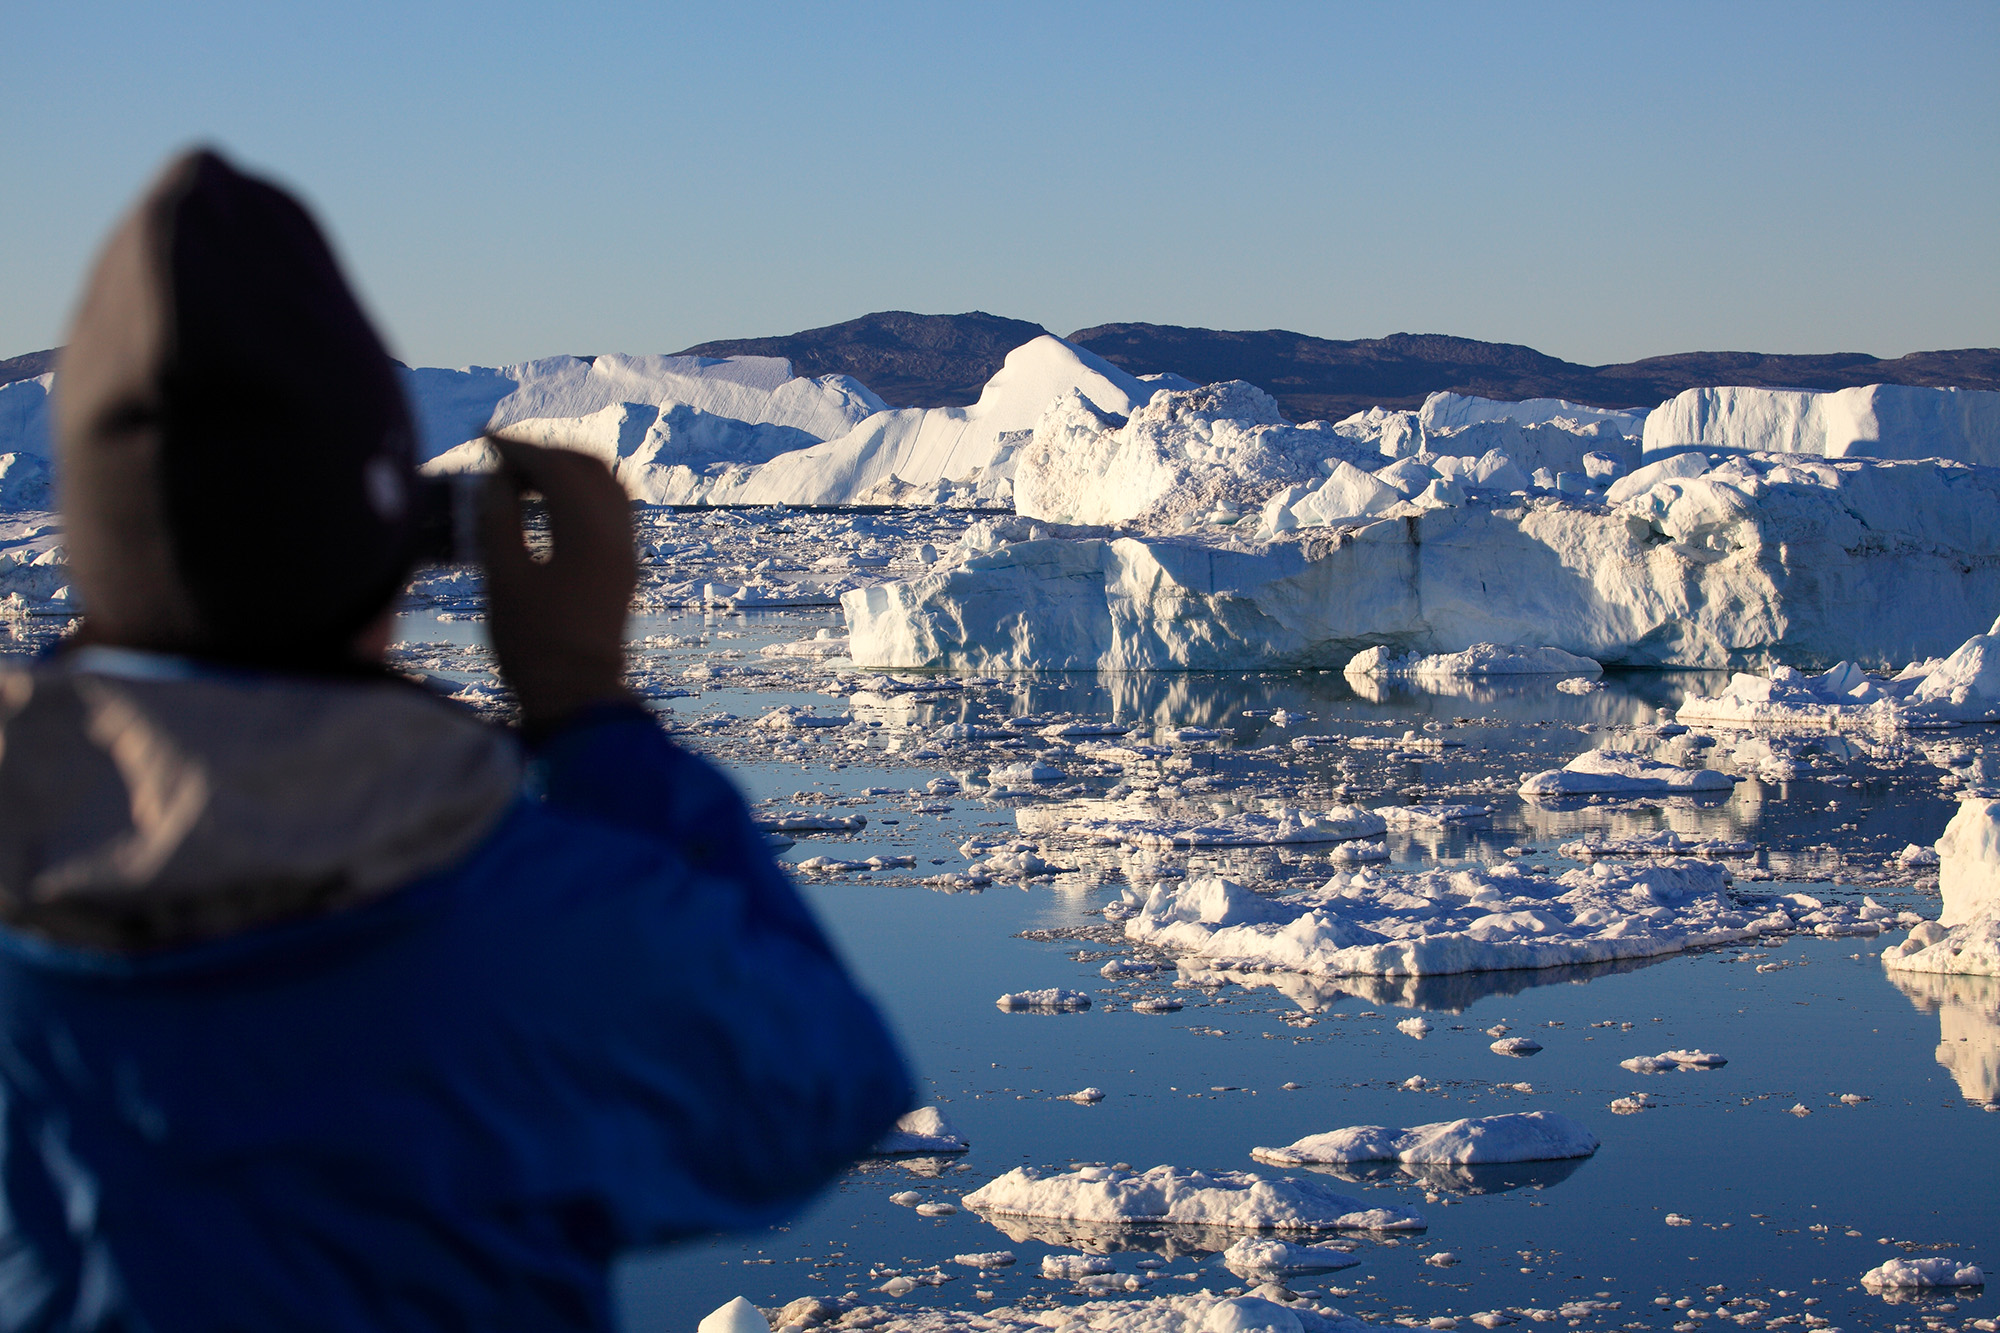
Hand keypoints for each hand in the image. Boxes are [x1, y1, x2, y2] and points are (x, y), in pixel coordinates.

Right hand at [479, 435, 636, 731]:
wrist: (576, 695)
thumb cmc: (532, 644)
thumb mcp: (502, 580)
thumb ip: (498, 521)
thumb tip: (495, 479)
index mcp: (588, 535)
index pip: (556, 468)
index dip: (517, 448)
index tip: (483, 439)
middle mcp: (618, 535)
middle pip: (588, 467)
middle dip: (544, 452)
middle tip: (501, 456)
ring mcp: (627, 551)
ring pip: (606, 484)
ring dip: (567, 469)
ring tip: (523, 475)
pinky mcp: (626, 567)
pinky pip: (613, 508)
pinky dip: (583, 492)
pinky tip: (551, 502)